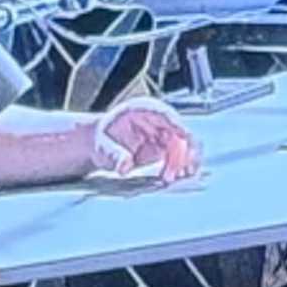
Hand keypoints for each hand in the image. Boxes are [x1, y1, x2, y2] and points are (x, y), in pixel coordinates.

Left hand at [88, 99, 202, 186]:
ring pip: (185, 144)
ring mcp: (164, 133)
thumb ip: (114, 155)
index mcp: (140, 109)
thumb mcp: (102, 148)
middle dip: (182, 150)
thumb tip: (124, 167)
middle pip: (179, 130)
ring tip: (178, 176)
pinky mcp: (167, 147)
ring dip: (185, 161)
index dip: (175, 124)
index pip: (162, 113)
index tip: (184, 136)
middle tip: (178, 169)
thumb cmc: (101, 142)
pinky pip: (181, 156)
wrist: (102, 147)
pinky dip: (181, 166)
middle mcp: (156, 118)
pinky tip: (177, 177)